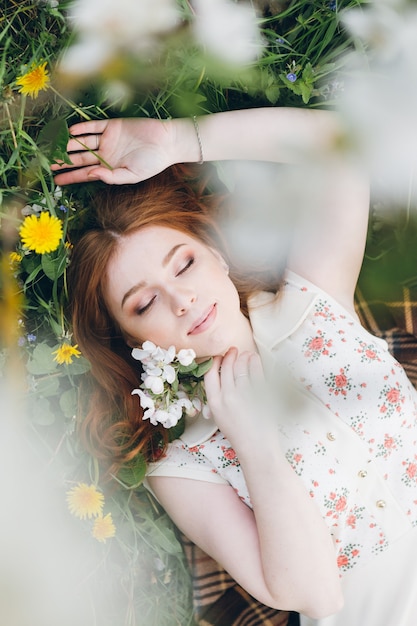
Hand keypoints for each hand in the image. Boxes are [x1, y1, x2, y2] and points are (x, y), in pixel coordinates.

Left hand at [51, 117, 175, 184]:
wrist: (167, 142)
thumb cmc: (153, 162)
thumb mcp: (133, 175)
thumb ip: (112, 177)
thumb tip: (91, 175)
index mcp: (109, 168)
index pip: (85, 173)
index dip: (71, 176)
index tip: (57, 181)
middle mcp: (106, 154)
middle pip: (80, 158)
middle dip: (64, 160)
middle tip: (48, 163)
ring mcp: (108, 139)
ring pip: (83, 142)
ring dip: (68, 144)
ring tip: (53, 146)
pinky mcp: (113, 125)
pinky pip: (94, 127)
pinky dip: (82, 128)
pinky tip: (71, 132)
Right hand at [204, 348, 274, 449]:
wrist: (256, 448)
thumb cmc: (239, 434)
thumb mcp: (220, 417)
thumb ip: (219, 399)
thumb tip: (223, 377)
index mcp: (214, 403)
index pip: (209, 375)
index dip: (214, 362)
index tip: (218, 357)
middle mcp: (227, 397)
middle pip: (226, 368)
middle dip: (229, 356)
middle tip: (233, 351)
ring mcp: (243, 396)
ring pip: (240, 367)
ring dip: (242, 357)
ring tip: (245, 354)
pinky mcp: (259, 396)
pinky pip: (256, 373)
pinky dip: (255, 362)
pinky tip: (254, 358)